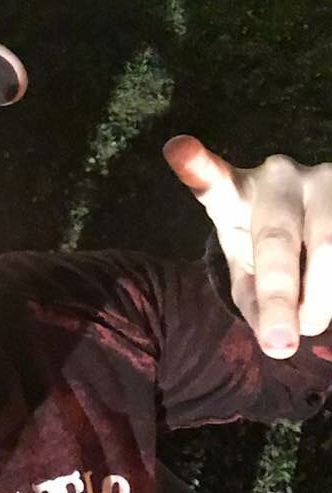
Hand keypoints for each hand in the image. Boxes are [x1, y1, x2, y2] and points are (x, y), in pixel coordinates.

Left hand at [163, 135, 331, 358]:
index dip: (196, 166)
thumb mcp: (245, 269)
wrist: (312, 215)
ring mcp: (327, 178)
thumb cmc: (264, 244)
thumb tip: (276, 334)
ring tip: (310, 325)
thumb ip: (250, 298)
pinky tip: (325, 301)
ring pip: (329, 245)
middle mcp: (280, 177)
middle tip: (279, 344)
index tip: (176, 148)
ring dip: (321, 298)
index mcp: (236, 193)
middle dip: (279, 296)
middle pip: (278, 238)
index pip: (213, 181)